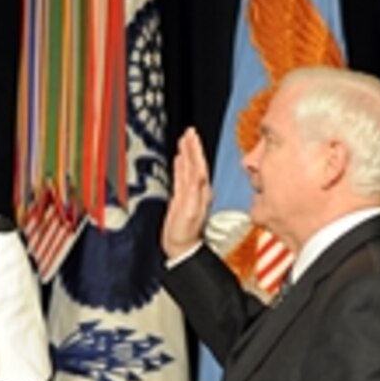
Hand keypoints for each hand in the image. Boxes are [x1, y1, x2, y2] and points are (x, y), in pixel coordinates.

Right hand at [162, 127, 211, 259]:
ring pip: (188, 168)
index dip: (195, 149)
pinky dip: (180, 166)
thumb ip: (193, 192)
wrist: (181, 248)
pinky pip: (181, 177)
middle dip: (192, 147)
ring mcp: (190, 194)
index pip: (199, 165)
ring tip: (184, 141)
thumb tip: (197, 173)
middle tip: (188, 132)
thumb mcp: (189, 212)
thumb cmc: (185, 234)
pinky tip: (178, 160)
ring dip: (186, 154)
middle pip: (195, 163)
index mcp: (201, 192)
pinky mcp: (182, 199)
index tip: (192, 135)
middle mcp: (198, 191)